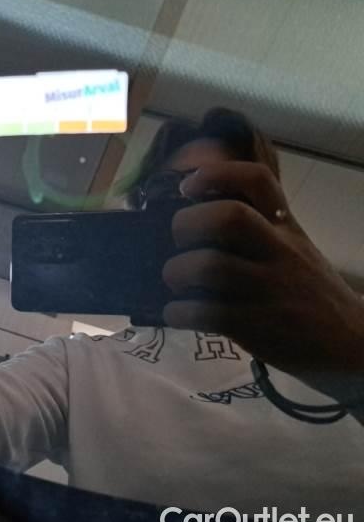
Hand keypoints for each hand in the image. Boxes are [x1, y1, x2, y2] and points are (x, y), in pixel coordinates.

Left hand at [161, 162, 363, 371]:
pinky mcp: (256, 326)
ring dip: (176, 272)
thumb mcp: (293, 249)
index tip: (187, 186)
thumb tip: (188, 221)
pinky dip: (177, 312)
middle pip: (228, 218)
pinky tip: (177, 313)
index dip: (217, 174)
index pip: (258, 181)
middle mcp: (279, 251)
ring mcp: (269, 289)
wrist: (349, 346)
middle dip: (186, 225)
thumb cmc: (305, 293)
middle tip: (178, 243)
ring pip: (209, 266)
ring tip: (176, 282)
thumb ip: (255, 231)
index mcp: (285, 228)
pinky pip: (204, 312)